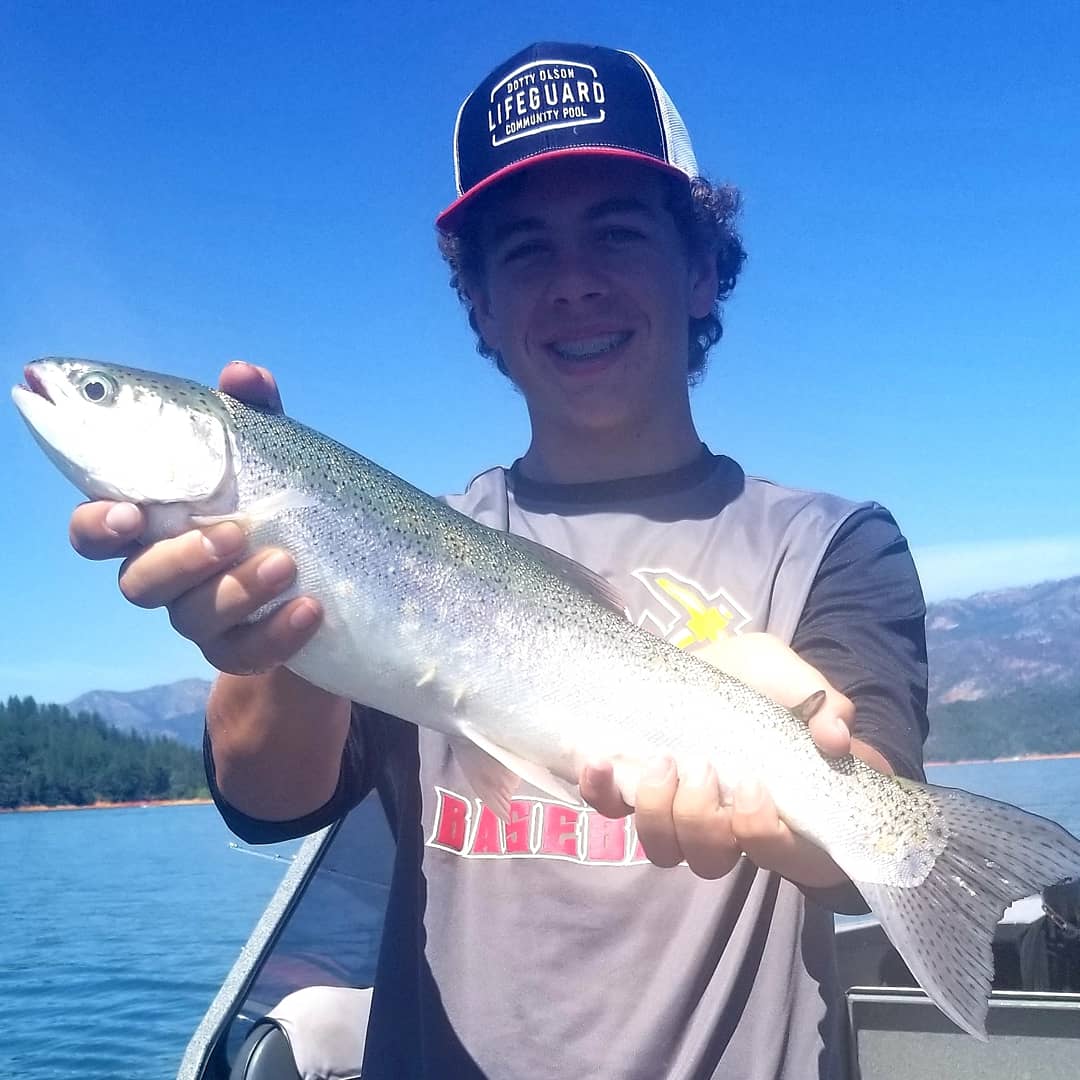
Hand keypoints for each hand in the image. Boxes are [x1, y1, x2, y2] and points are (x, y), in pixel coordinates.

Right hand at [68, 362, 322, 674]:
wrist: (327, 574)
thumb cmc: (274, 497)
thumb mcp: (269, 450)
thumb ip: (250, 414)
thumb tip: (242, 375)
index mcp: (154, 523)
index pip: (96, 530)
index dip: (97, 526)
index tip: (128, 514)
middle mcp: (166, 574)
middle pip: (138, 583)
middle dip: (180, 559)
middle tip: (231, 533)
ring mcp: (202, 618)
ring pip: (193, 619)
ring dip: (236, 590)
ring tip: (285, 563)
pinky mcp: (242, 649)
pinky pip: (248, 653)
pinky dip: (278, 633)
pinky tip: (311, 608)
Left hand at [580, 632, 890, 885]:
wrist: (704, 662)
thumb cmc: (754, 679)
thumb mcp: (785, 674)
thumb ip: (818, 700)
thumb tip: (837, 735)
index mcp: (775, 805)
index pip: (782, 855)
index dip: (763, 834)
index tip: (753, 786)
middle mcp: (726, 822)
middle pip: (712, 860)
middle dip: (702, 822)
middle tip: (701, 767)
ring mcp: (676, 811)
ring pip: (665, 850)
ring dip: (659, 815)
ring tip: (661, 764)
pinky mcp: (634, 791)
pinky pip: (610, 811)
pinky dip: (600, 793)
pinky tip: (598, 760)